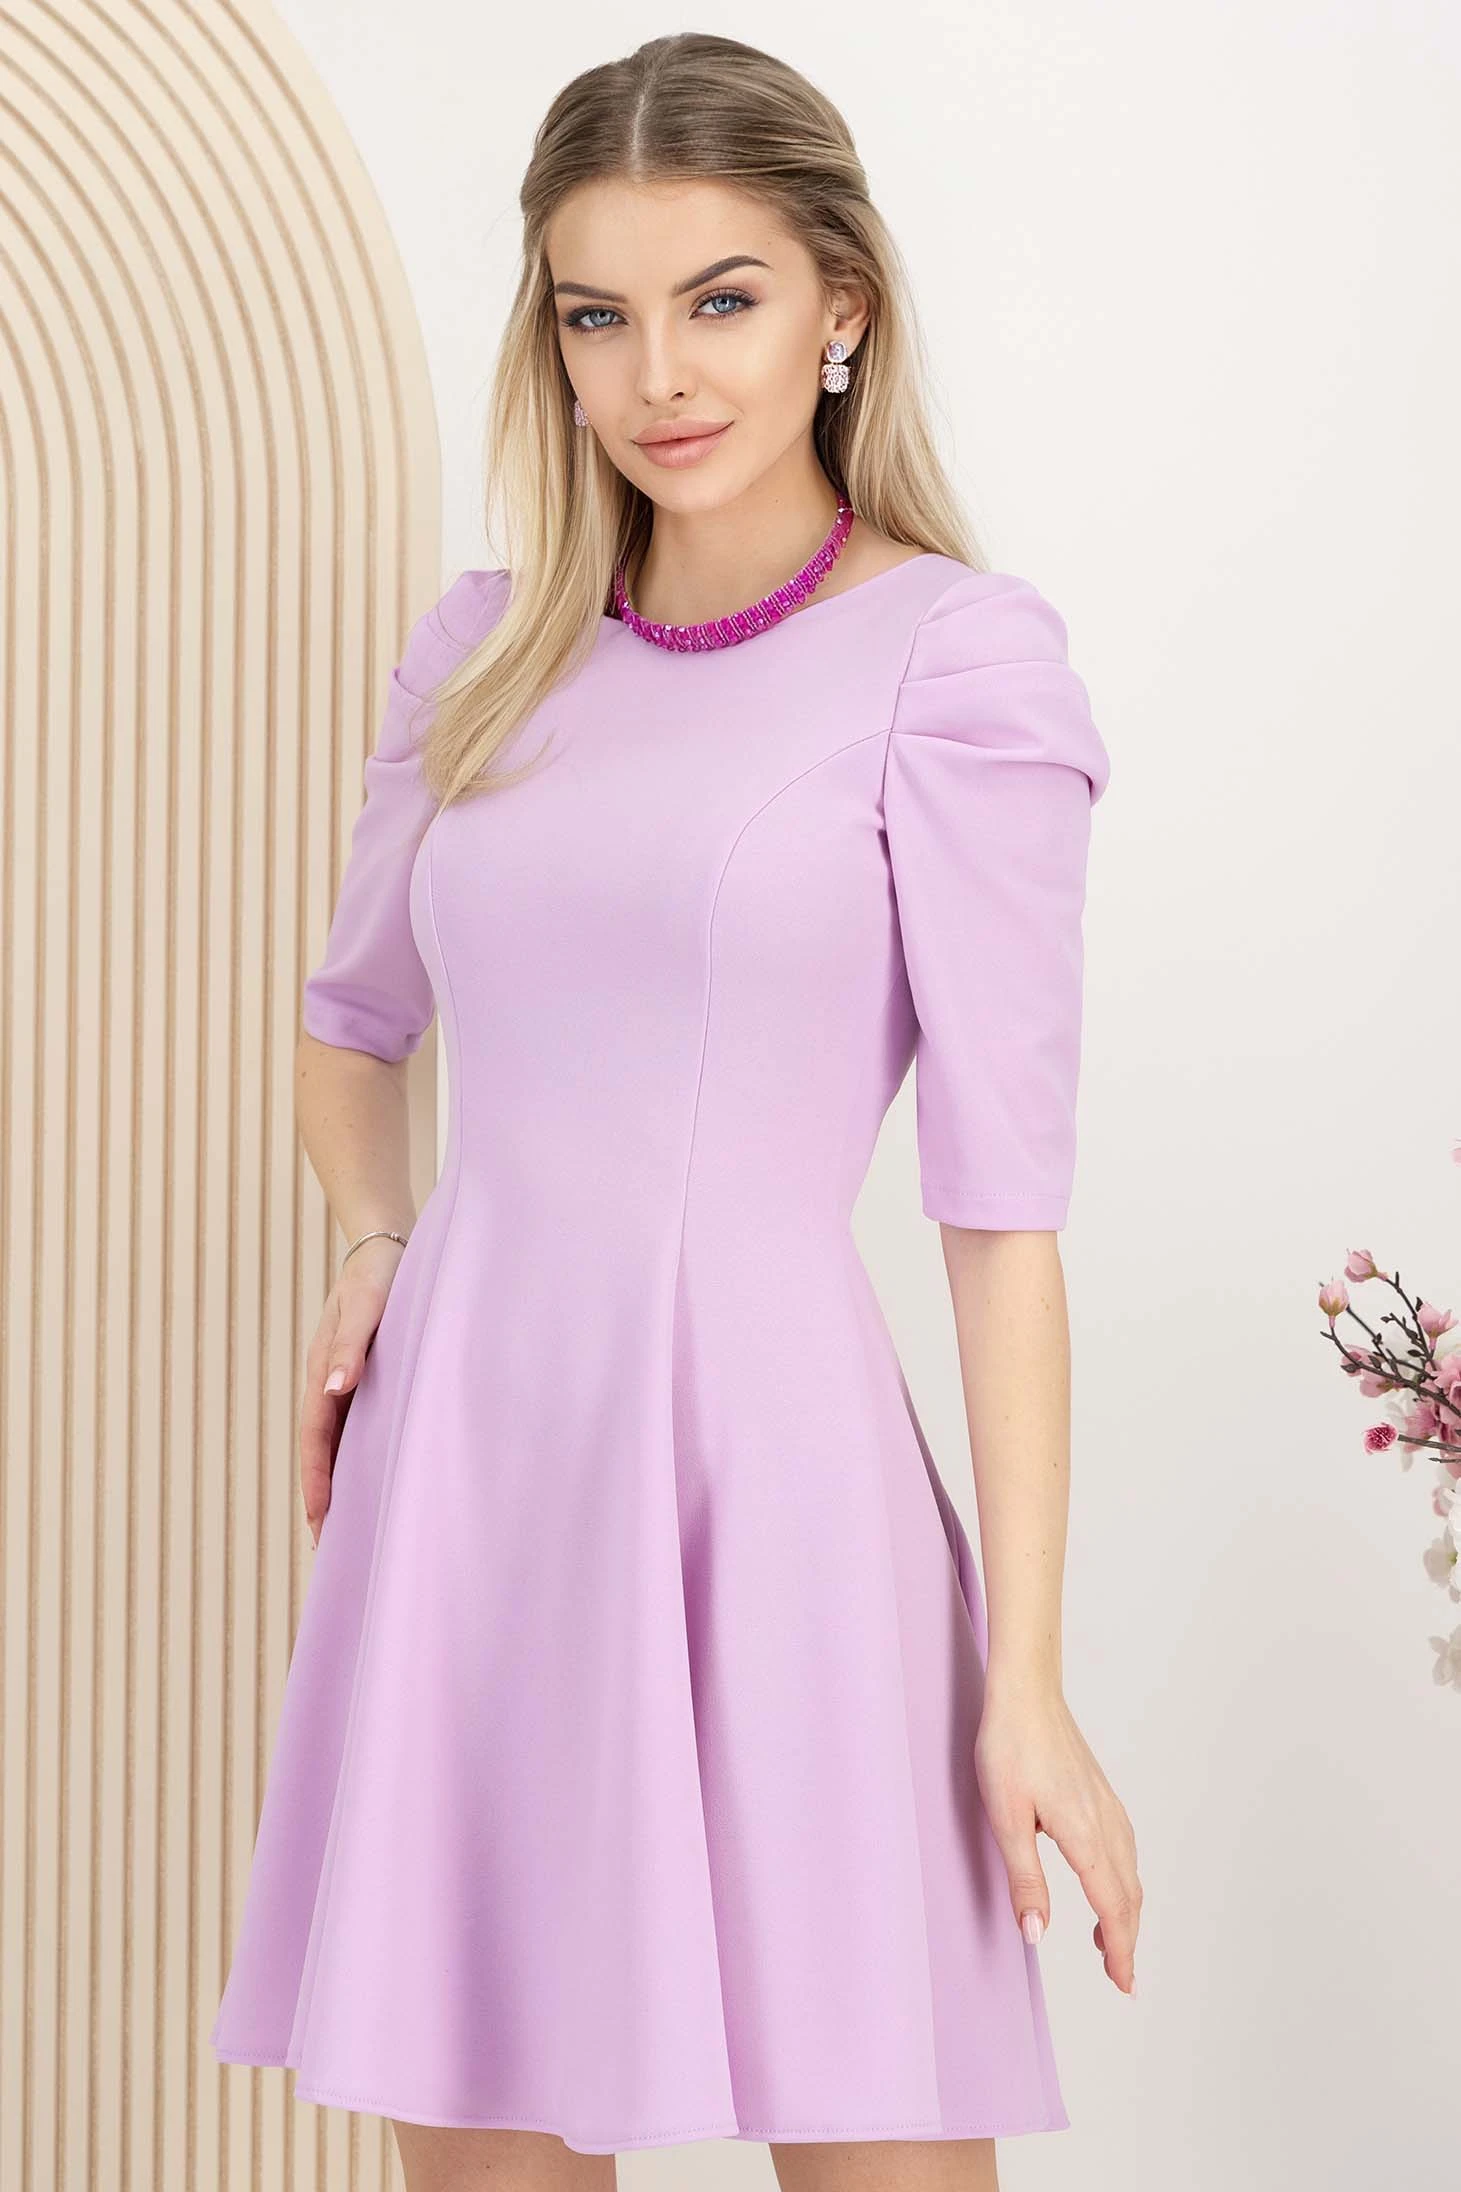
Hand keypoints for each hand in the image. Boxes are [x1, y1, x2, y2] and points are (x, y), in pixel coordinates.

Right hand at [299, 1235, 406, 1548]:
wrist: (387, 1244)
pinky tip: (375, 1476)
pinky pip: (358, 1426)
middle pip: (322, 1449)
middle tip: (330, 1547)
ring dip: (341, 1480)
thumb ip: (348, 1346)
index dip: (317, 1482)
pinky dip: (359, 1455)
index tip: (322, 1524)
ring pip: (339, 1441)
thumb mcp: (365, 1306)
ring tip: (350, 1526)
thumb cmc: (380, 1274)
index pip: (316, 1439)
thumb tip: (331, 1389)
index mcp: (322, 1370)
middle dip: (324, 1496)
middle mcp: (330, 1381)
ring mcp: (347, 1381)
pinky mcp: (368, 1376)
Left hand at [974, 1677, 1141, 1996]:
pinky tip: (1106, 1883)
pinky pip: (1124, 1849)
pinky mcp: (1099, 1793)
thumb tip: (1037, 1935)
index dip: (1119, 1949)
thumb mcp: (1005, 1817)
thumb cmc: (1009, 1748)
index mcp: (1085, 1834)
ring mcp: (1106, 1805)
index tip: (1124, 1984)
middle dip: (1127, 1939)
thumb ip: (1025, 1878)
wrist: (1025, 1692)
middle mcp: (1106, 1822)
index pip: (1112, 1906)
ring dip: (1126, 1912)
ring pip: (1129, 1872)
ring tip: (1109, 1943)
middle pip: (1129, 1895)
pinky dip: (1122, 1881)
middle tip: (1121, 1979)